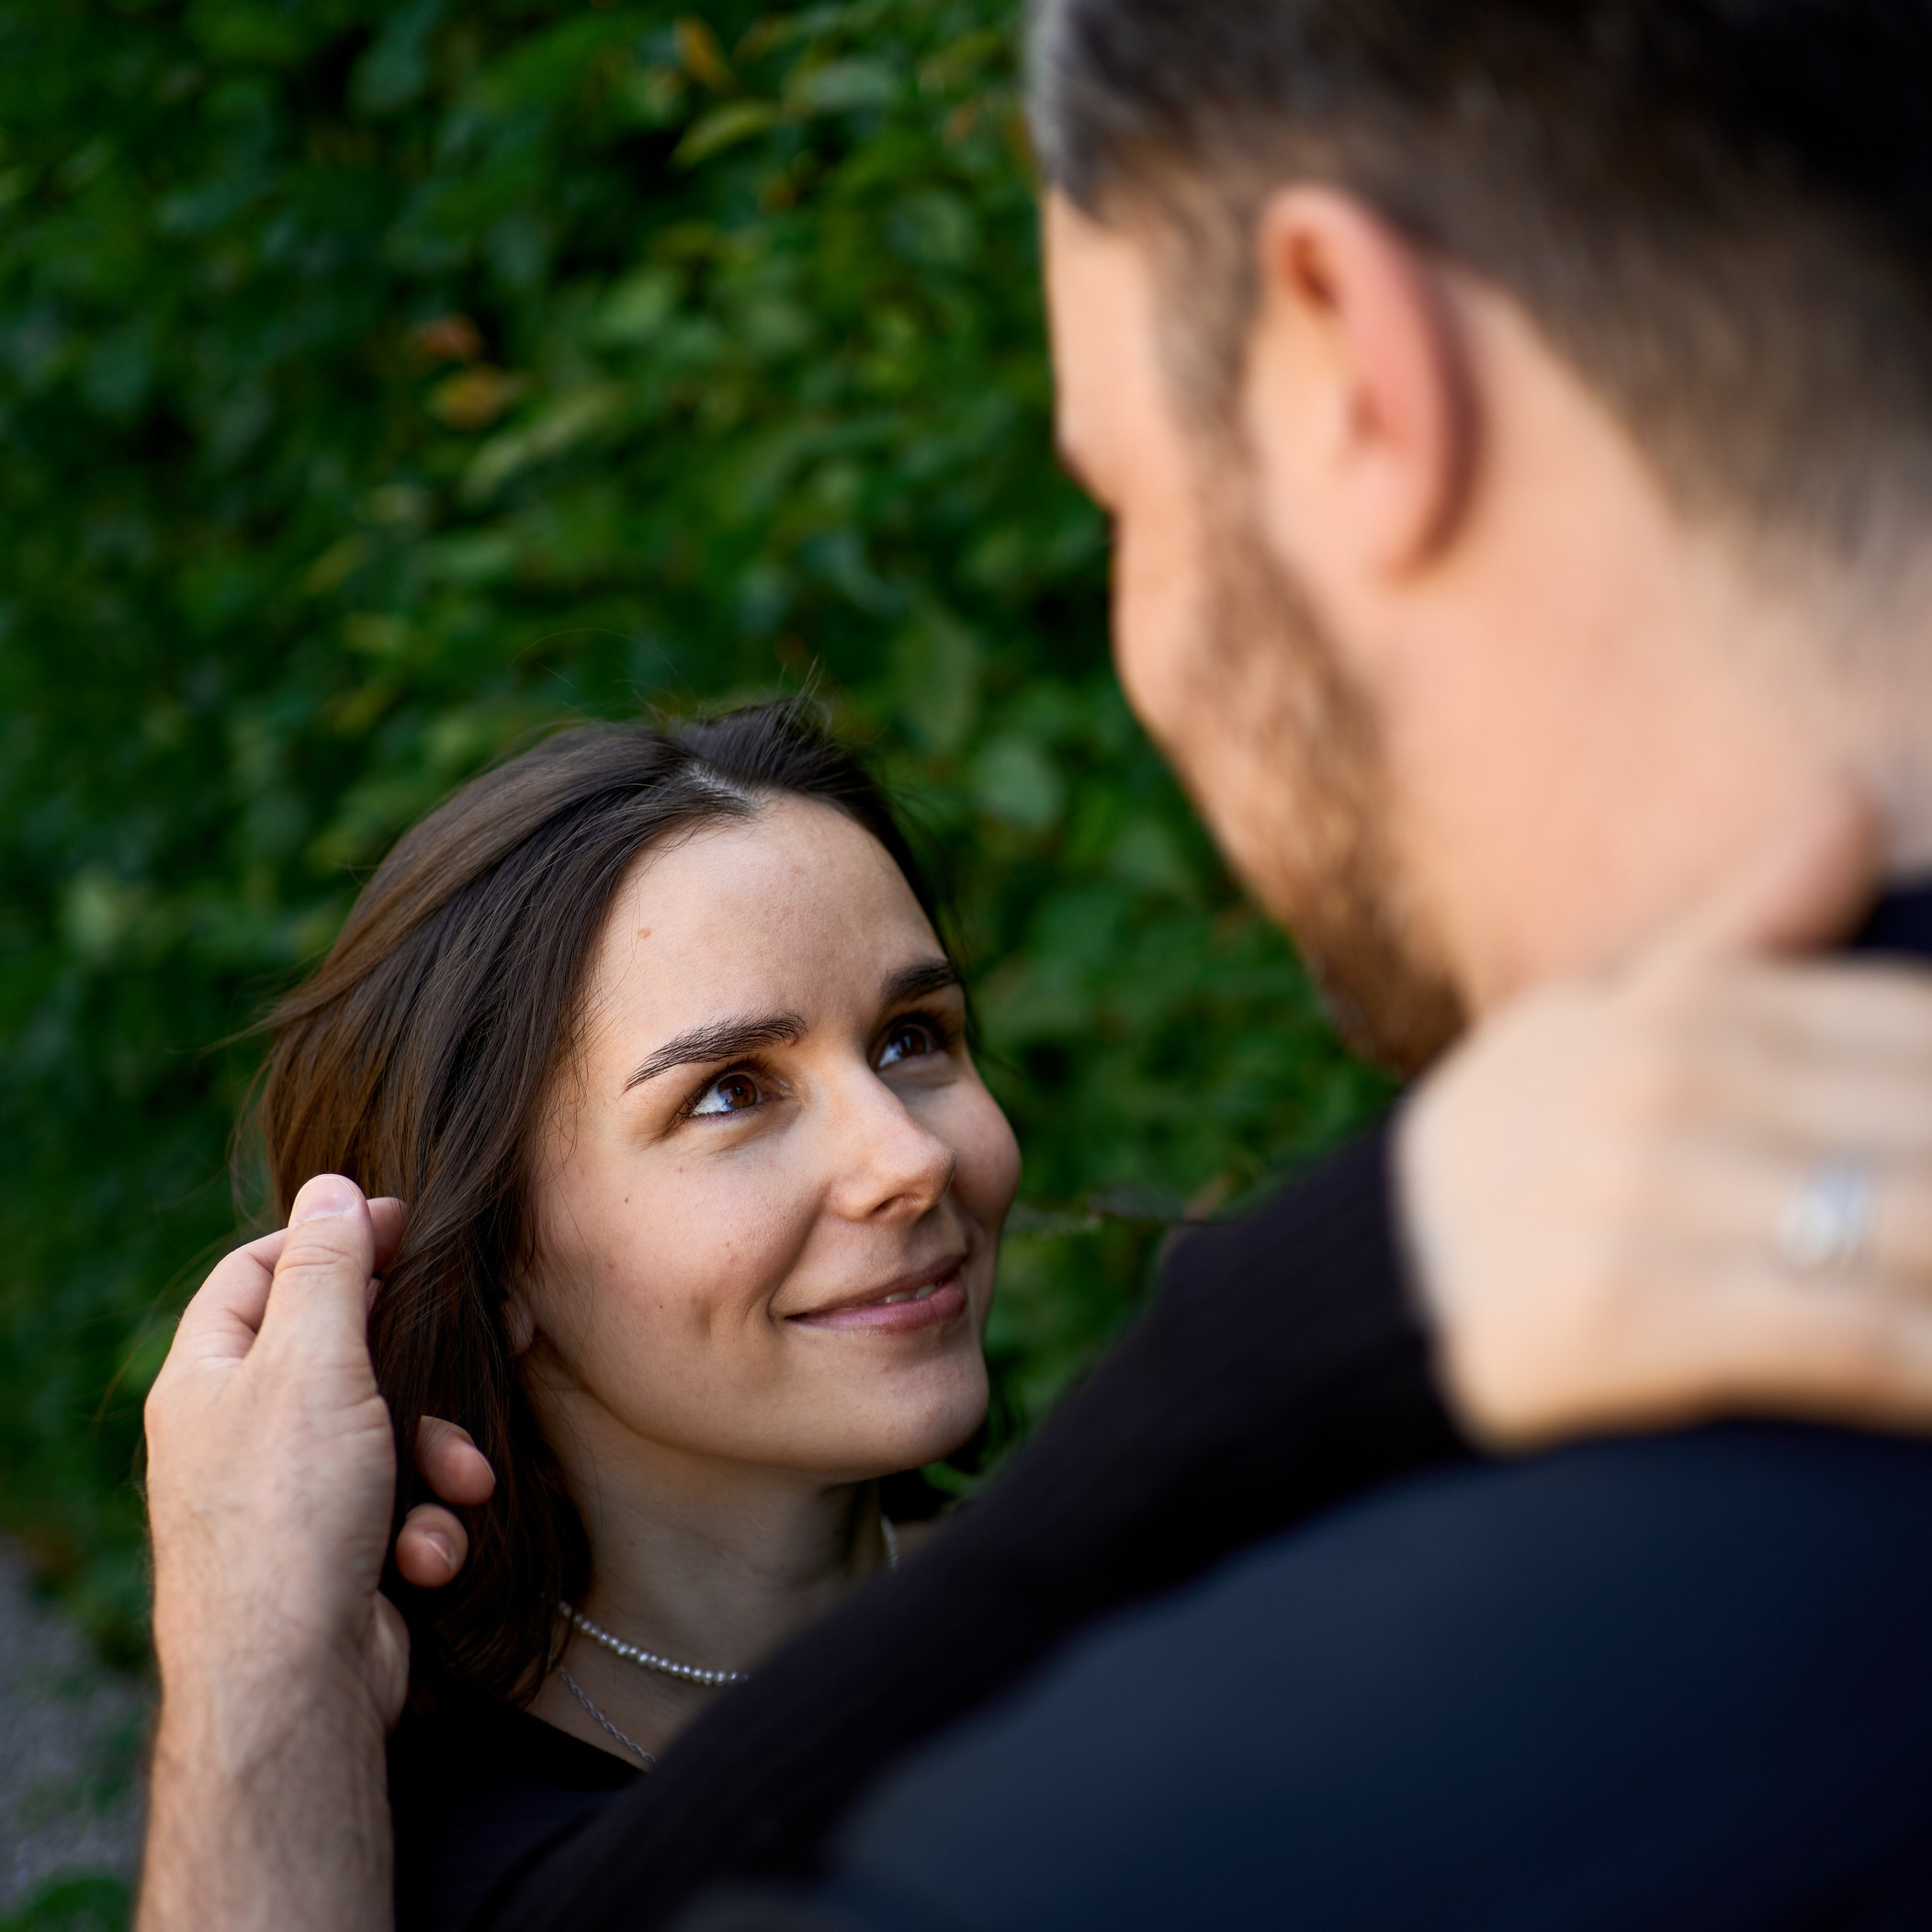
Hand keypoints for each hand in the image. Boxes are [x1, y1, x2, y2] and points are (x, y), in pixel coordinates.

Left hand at [139, 1174, 492, 1931]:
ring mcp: (283, 1502)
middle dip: (414, 1370)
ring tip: (460, 1485)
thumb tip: (330, 1186)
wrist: (291, 1683)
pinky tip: (426, 1555)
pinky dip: (424, 1526)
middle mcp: (236, 1435)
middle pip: (337, 1354)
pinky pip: (395, 1510)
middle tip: (466, 1349)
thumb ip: (327, 1269)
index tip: (403, 1226)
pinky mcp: (332, 1559)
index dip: (330, 1240)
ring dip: (438, 1457)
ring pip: (385, 1437)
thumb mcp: (314, 1363)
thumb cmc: (290, 1513)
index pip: (257, 1272)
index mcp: (208, 1378)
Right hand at [1401, 786, 1931, 1447]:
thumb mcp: (1596, 1018)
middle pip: (1930, 1126)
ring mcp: (1640, 1200)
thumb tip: (1848, 802)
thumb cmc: (1507, 1152)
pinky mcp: (1622, 1317)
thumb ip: (1740, 931)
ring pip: (1909, 1228)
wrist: (1364, 1293)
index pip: (1920, 1030)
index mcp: (1679, 1011)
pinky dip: (1930, 1365)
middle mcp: (1664, 1088)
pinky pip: (1843, 1338)